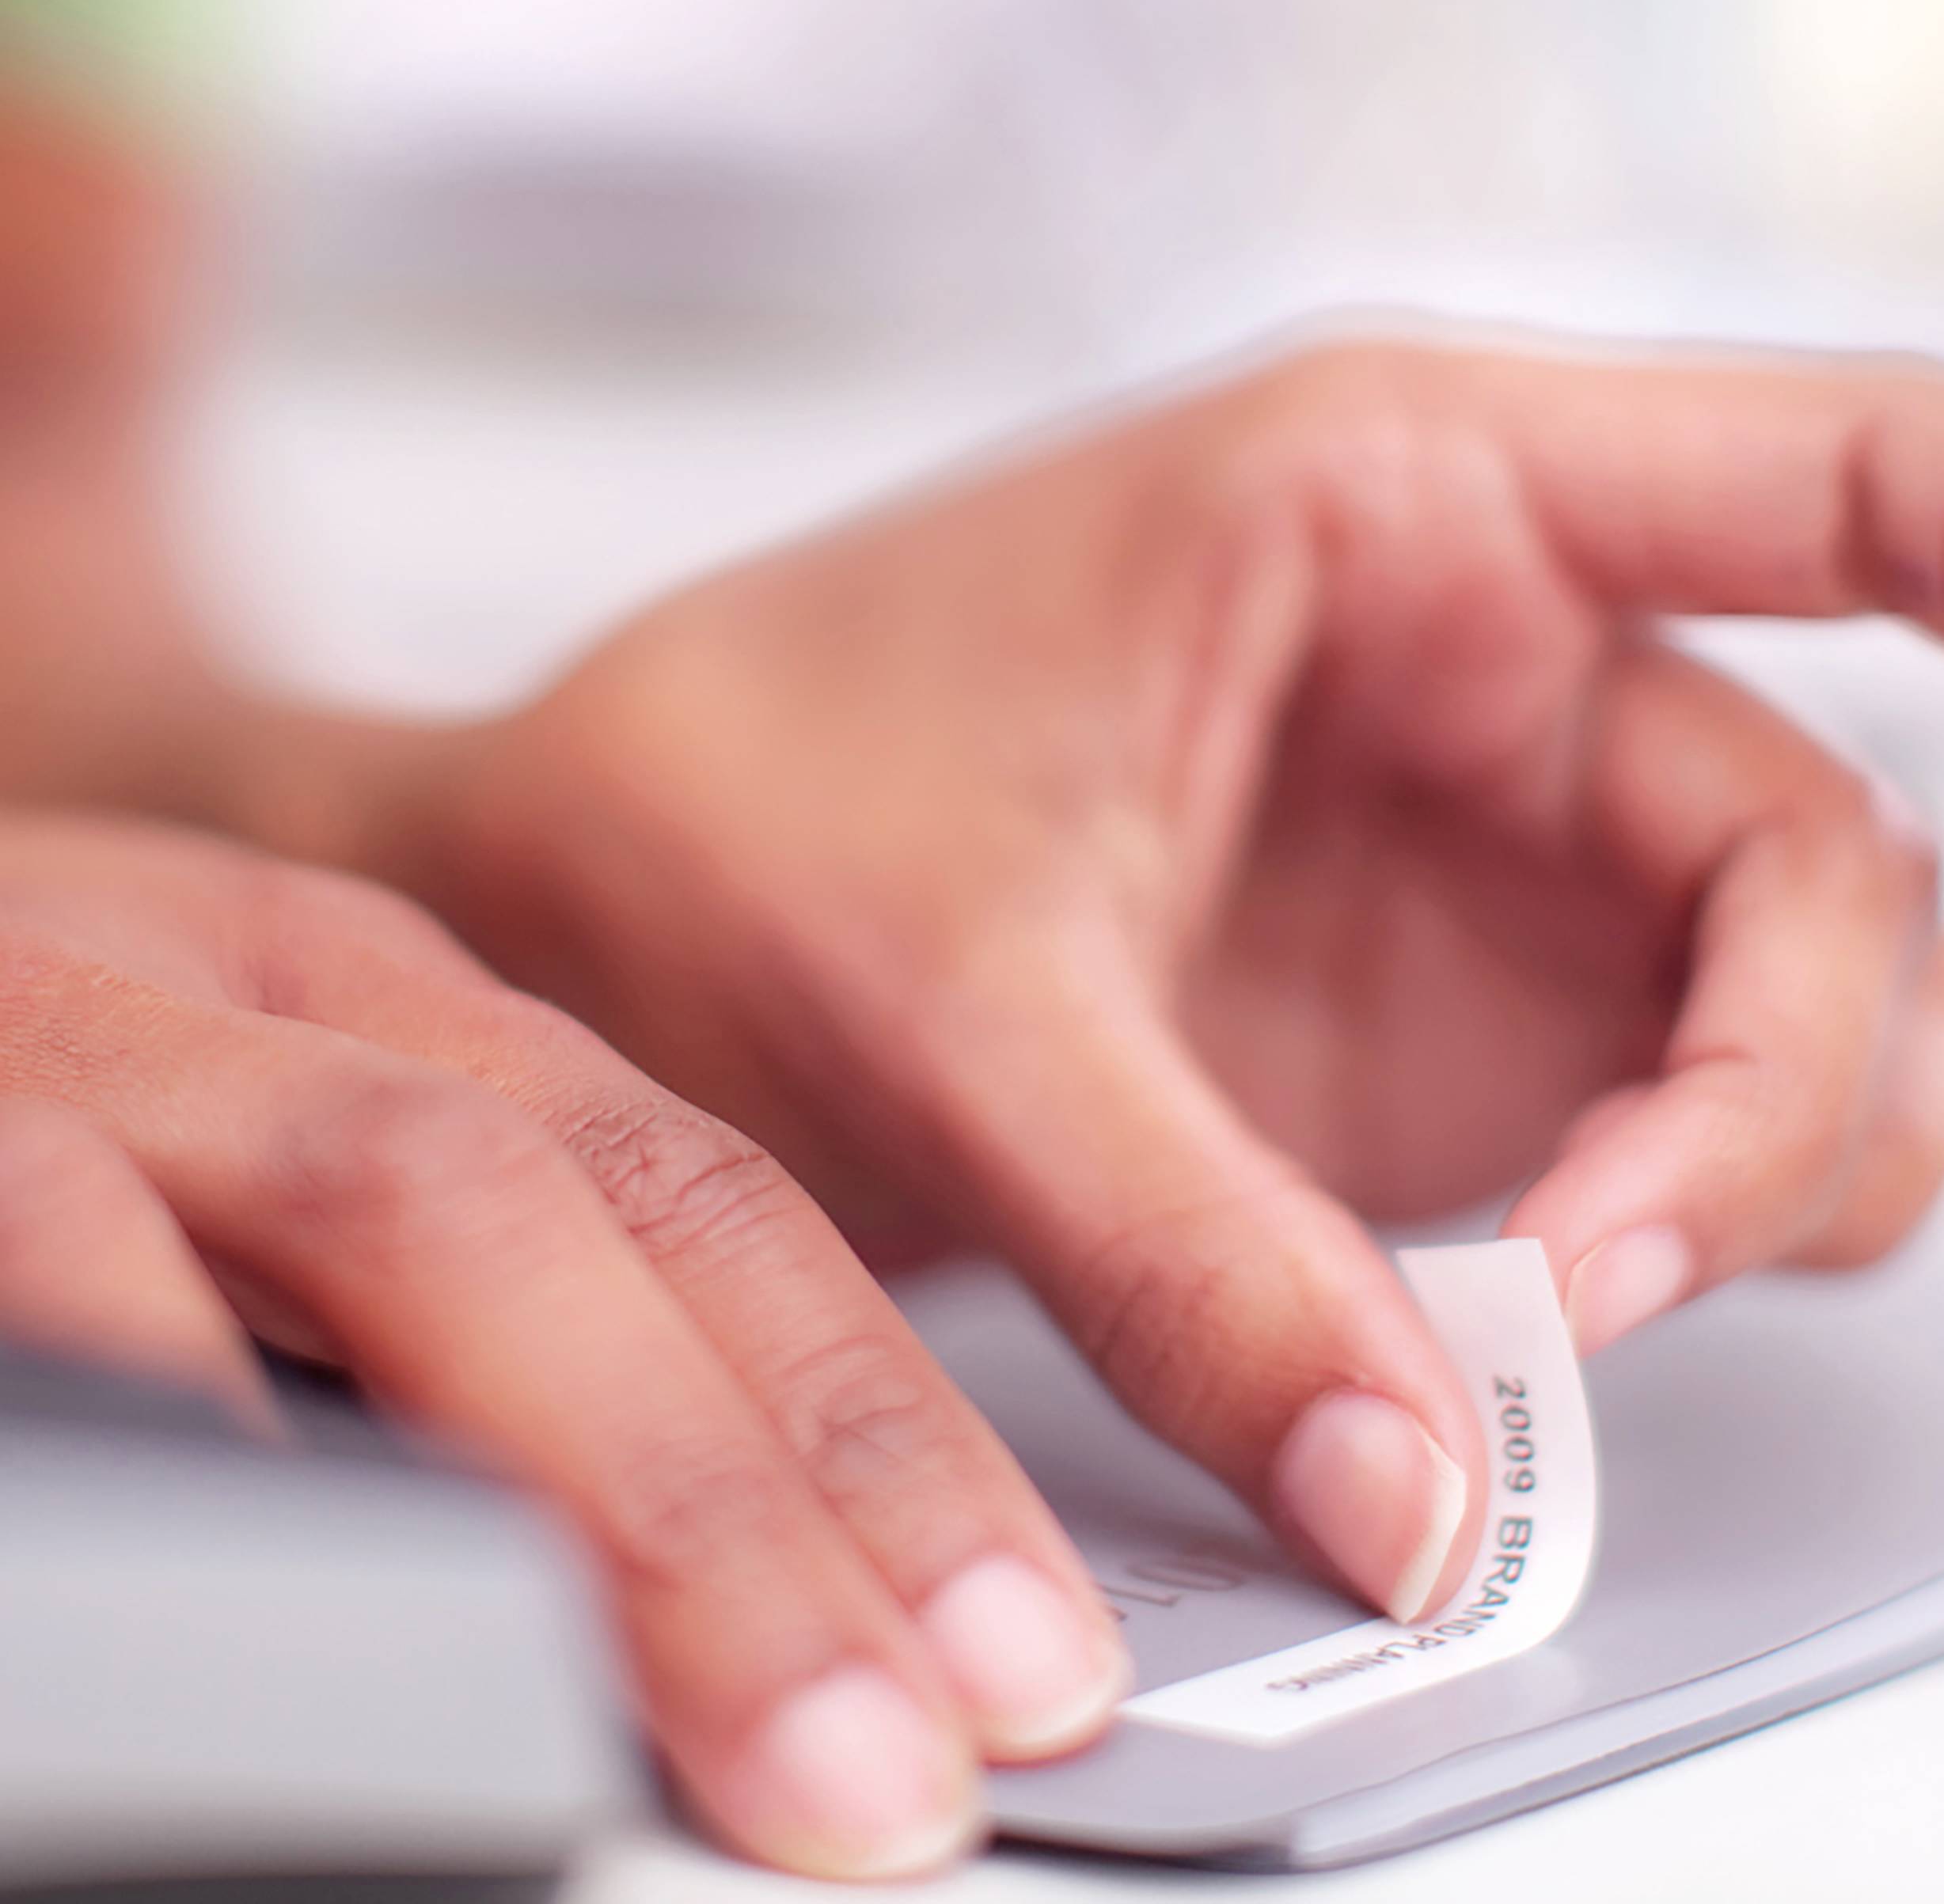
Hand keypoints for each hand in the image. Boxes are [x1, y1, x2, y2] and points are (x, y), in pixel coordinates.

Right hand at [0, 814, 1131, 1878]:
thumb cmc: (13, 1109)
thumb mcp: (245, 1187)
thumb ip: (443, 1347)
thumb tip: (699, 1601)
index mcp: (388, 1013)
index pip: (713, 1206)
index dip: (882, 1440)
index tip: (1030, 1663)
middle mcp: (260, 992)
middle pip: (603, 1220)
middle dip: (790, 1508)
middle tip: (923, 1763)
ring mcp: (68, 1022)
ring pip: (412, 1215)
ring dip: (612, 1497)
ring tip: (766, 1742)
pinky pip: (64, 1252)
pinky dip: (185, 1417)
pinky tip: (284, 1621)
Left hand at [261, 335, 1943, 1642]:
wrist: (586, 889)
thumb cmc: (730, 800)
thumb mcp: (955, 995)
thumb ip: (1202, 1241)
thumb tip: (1420, 1484)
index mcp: (1409, 499)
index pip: (1870, 473)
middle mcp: (1501, 657)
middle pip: (1839, 847)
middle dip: (1779, 1090)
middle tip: (1592, 1285)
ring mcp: (1493, 848)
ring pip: (1812, 1000)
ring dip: (1765, 1171)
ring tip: (1547, 1304)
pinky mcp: (1455, 1007)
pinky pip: (1687, 1118)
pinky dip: (1673, 1233)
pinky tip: (1525, 1316)